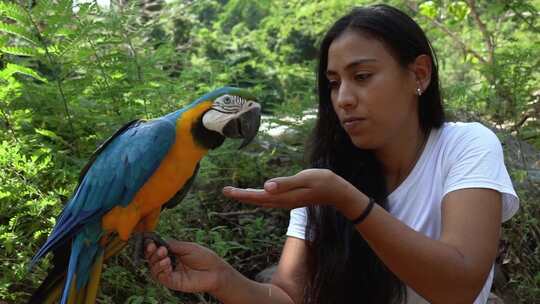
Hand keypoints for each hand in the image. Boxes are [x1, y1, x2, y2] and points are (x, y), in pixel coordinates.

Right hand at [145, 240, 229, 293]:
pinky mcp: (173, 282)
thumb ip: (172, 245)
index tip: (151, 242)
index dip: (151, 246)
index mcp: (172, 254)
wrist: (215, 270)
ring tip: (164, 256)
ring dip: (156, 261)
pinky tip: (167, 264)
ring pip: (154, 269)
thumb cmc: (204, 258)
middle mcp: (169, 264)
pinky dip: (161, 270)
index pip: (156, 250)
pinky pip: (161, 277)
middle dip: (152, 253)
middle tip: (159, 249)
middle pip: (152, 260)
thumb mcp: (187, 247)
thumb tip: (158, 241)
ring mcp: (171, 274)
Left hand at [222, 168, 358, 209]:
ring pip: (262, 200)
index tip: (227, 191)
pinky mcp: (290, 198)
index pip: (258, 196)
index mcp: (284, 197)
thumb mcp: (305, 179)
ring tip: (235, 191)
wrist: (337, 192)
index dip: (242, 194)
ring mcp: (286, 201)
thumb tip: (266, 186)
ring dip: (248, 196)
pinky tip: (255, 192)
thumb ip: (285, 183)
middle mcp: (283, 202)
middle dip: (241, 196)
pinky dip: (259, 195)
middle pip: (257, 200)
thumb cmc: (323, 182)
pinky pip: (269, 199)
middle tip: (225, 190)